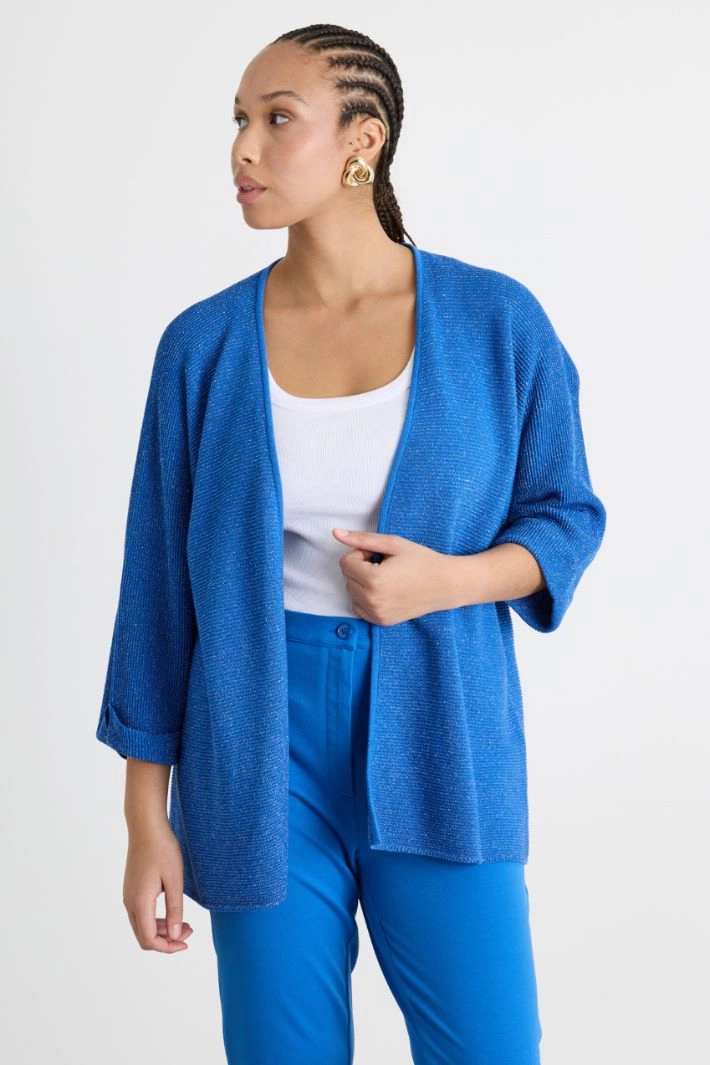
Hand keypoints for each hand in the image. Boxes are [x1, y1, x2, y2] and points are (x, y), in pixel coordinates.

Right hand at [123, 821, 193, 952]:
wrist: (145, 826)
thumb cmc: (162, 849)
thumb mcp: (175, 880)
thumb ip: (175, 909)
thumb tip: (176, 935)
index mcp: (140, 902)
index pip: (149, 940)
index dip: (168, 947)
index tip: (187, 942)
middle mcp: (130, 903)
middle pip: (144, 937)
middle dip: (167, 940)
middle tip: (190, 932)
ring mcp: (128, 896)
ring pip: (142, 926)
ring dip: (162, 930)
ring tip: (186, 923)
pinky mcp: (131, 889)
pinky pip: (141, 914)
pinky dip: (156, 919)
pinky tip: (172, 911)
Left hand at [332, 527, 452, 625]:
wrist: (446, 585)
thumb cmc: (422, 560)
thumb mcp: (393, 544)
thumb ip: (362, 539)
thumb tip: (335, 533)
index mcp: (374, 580)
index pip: (345, 562)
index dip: (361, 553)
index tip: (379, 554)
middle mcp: (372, 600)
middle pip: (347, 577)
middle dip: (361, 567)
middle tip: (385, 565)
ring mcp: (377, 614)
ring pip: (351, 591)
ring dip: (362, 582)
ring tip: (387, 578)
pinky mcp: (381, 622)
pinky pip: (358, 606)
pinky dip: (366, 597)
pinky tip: (386, 590)